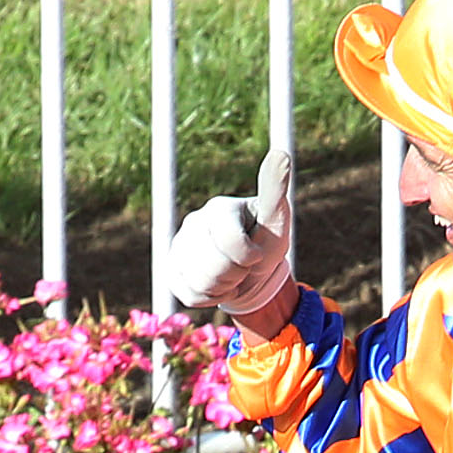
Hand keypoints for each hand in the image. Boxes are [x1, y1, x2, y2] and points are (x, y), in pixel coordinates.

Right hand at [169, 148, 295, 326]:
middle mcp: (194, 222)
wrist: (250, 272)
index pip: (231, 243)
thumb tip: (281, 154)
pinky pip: (188, 295)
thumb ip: (275, 191)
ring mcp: (179, 246)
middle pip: (214, 267)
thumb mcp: (276, 218)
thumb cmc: (265, 241)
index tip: (256, 251)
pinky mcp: (171, 269)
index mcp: (219, 208)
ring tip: (231, 274)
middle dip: (237, 275)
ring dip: (224, 288)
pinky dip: (208, 299)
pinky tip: (217, 284)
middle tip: (243, 266)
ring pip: (200, 283)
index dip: (249, 257)